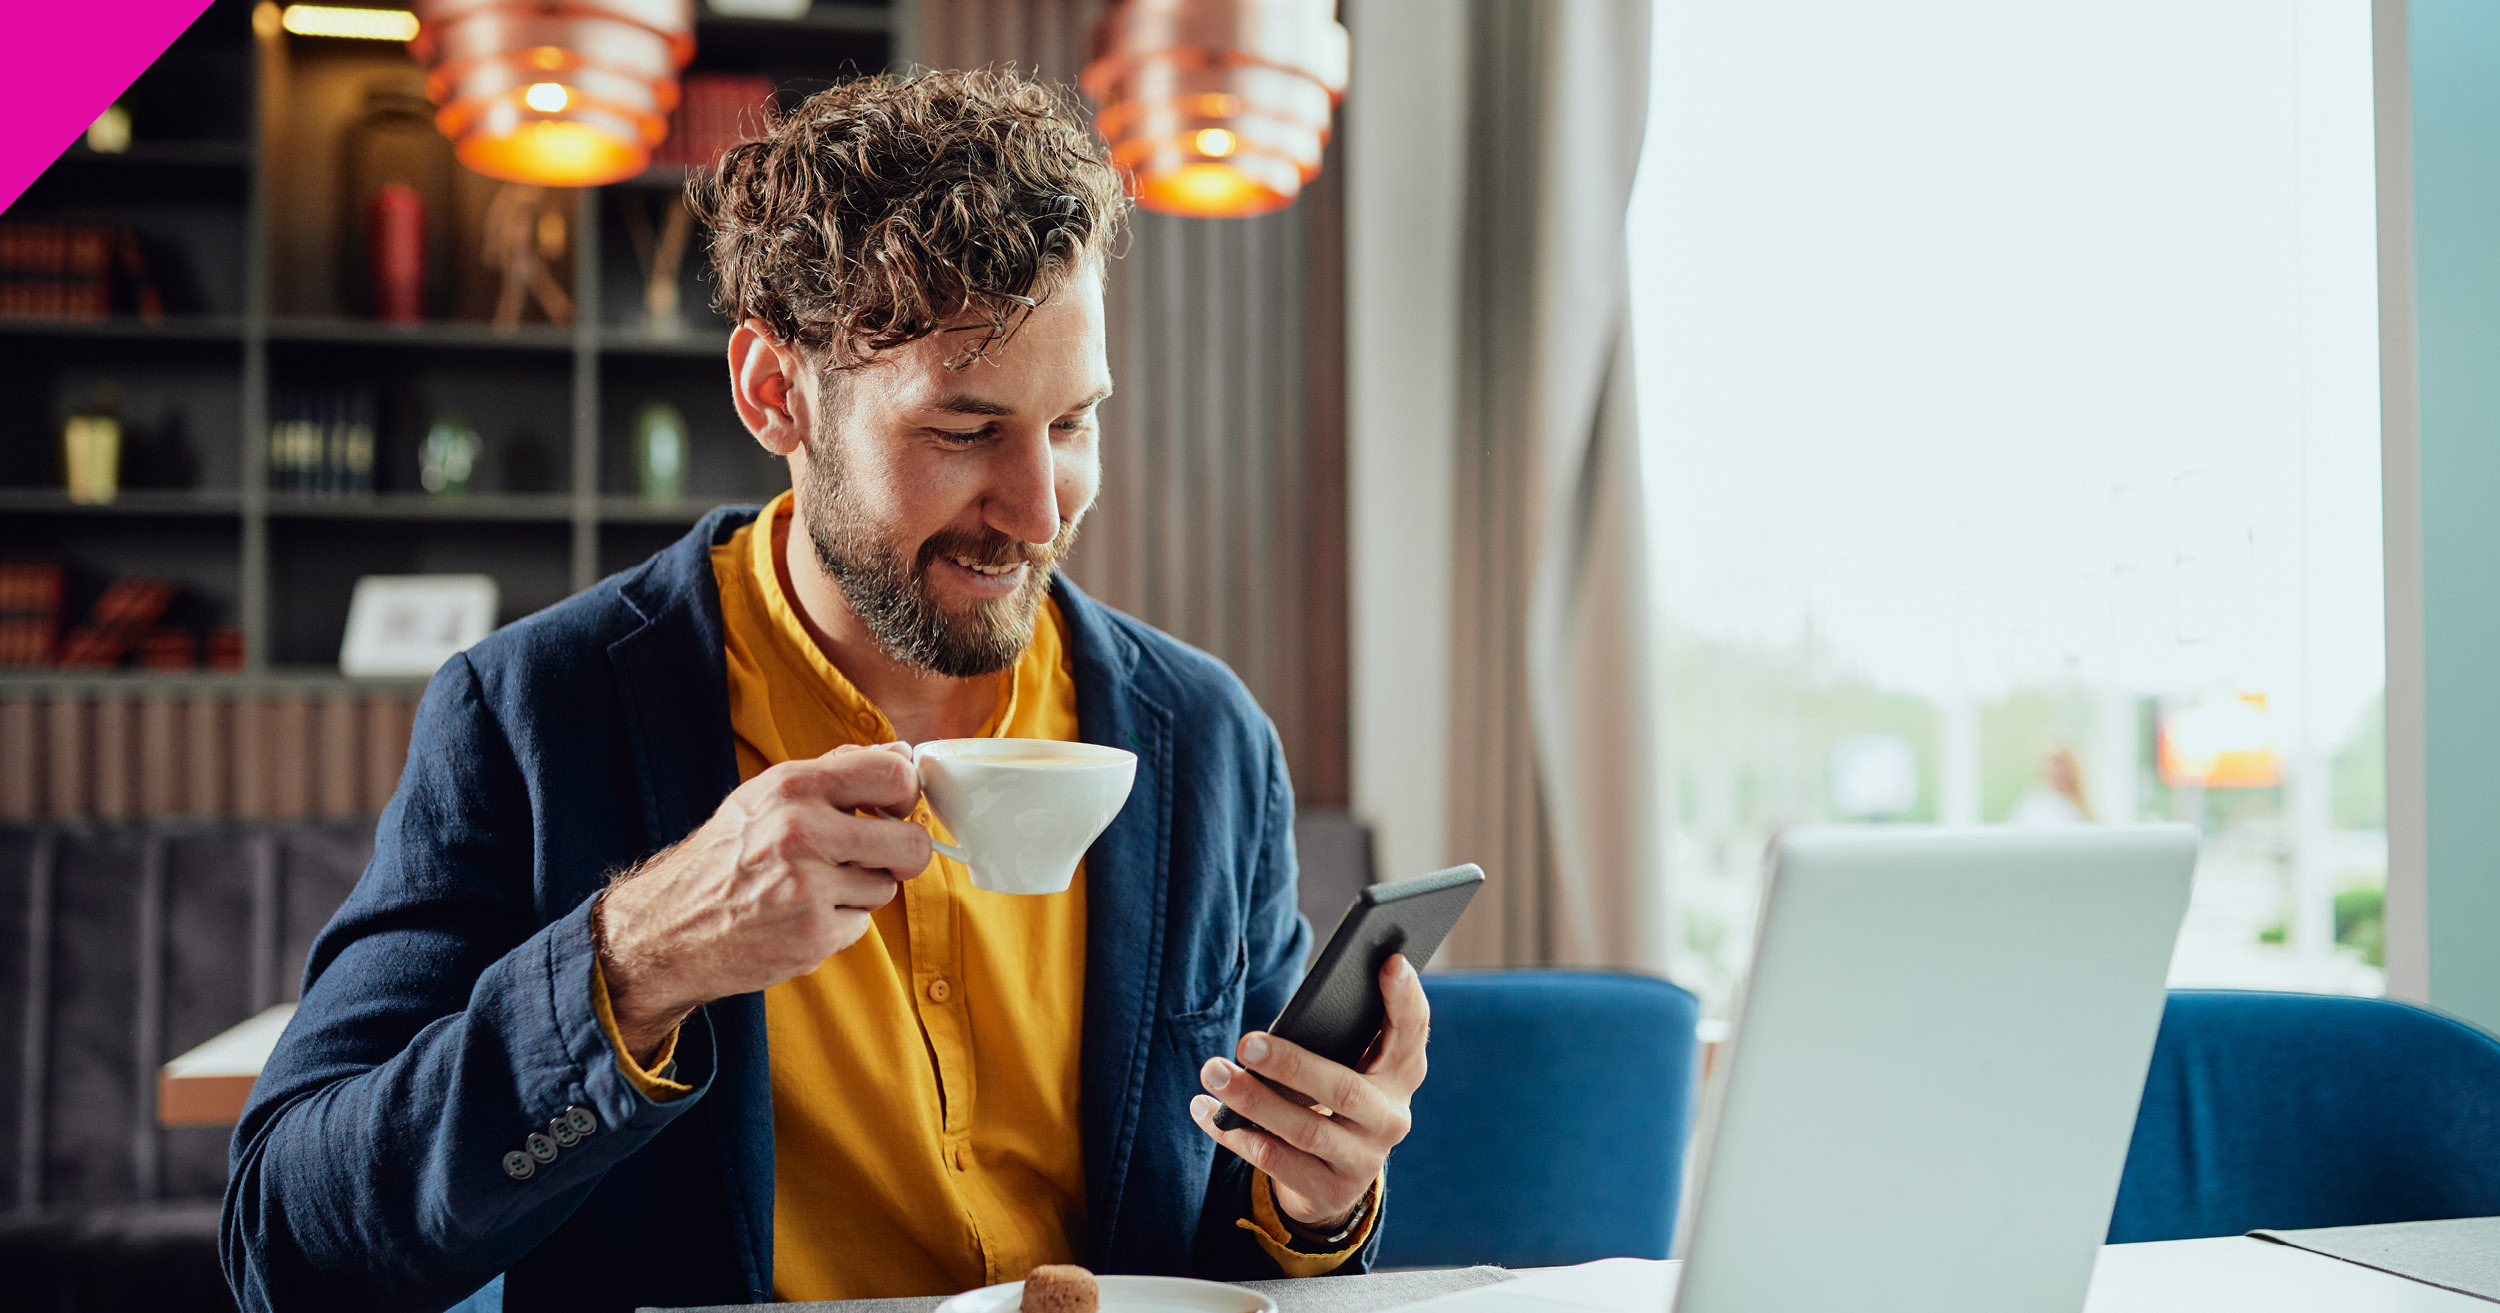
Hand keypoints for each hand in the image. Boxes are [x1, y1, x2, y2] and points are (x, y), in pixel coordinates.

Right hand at [595, 742, 930, 1061]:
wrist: (669, 927)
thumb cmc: (723, 858)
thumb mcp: (765, 796)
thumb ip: (833, 772)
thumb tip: (898, 753)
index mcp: (792, 786)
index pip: (893, 774)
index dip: (907, 794)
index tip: (897, 807)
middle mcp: (800, 831)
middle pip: (910, 843)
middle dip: (902, 854)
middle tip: (875, 857)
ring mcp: (808, 886)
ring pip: (886, 886)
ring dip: (861, 891)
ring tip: (814, 887)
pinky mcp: (812, 933)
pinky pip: (862, 924)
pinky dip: (840, 923)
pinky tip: (801, 916)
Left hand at [1189, 954, 1429, 1231]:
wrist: (1333, 1180)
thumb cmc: (1333, 1095)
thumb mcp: (1349, 1066)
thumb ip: (1339, 1037)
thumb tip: (1289, 1015)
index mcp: (1402, 1072)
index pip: (1413, 1030)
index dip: (1404, 998)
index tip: (1389, 961)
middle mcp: (1392, 1117)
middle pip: (1345, 1090)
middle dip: (1292, 1065)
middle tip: (1246, 1043)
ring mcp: (1363, 1159)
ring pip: (1306, 1130)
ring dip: (1253, 1101)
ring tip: (1213, 1072)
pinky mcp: (1330, 1190)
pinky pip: (1277, 1162)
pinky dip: (1237, 1135)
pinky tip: (1206, 1110)